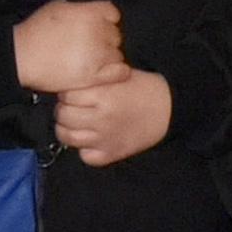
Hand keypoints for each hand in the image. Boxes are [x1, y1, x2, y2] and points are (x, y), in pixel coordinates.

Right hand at [9, 0, 128, 93]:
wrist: (22, 57)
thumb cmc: (35, 31)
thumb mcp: (56, 8)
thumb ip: (78, 8)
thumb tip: (87, 10)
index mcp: (89, 13)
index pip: (112, 14)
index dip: (106, 20)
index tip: (98, 26)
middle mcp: (97, 32)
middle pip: (116, 34)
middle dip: (106, 39)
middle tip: (90, 46)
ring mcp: (97, 55)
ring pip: (117, 54)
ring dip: (108, 57)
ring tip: (92, 61)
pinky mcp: (94, 76)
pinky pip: (120, 72)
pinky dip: (118, 72)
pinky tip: (108, 72)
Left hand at [49, 66, 173, 164]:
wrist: (168, 109)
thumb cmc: (142, 88)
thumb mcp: (117, 75)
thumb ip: (94, 80)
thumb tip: (67, 83)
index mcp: (102, 95)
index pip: (65, 95)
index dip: (67, 93)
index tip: (73, 93)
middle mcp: (100, 118)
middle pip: (63, 115)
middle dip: (64, 109)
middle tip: (74, 107)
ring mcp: (104, 138)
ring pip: (67, 137)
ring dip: (67, 129)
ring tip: (76, 123)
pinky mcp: (111, 154)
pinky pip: (85, 156)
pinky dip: (84, 149)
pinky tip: (91, 139)